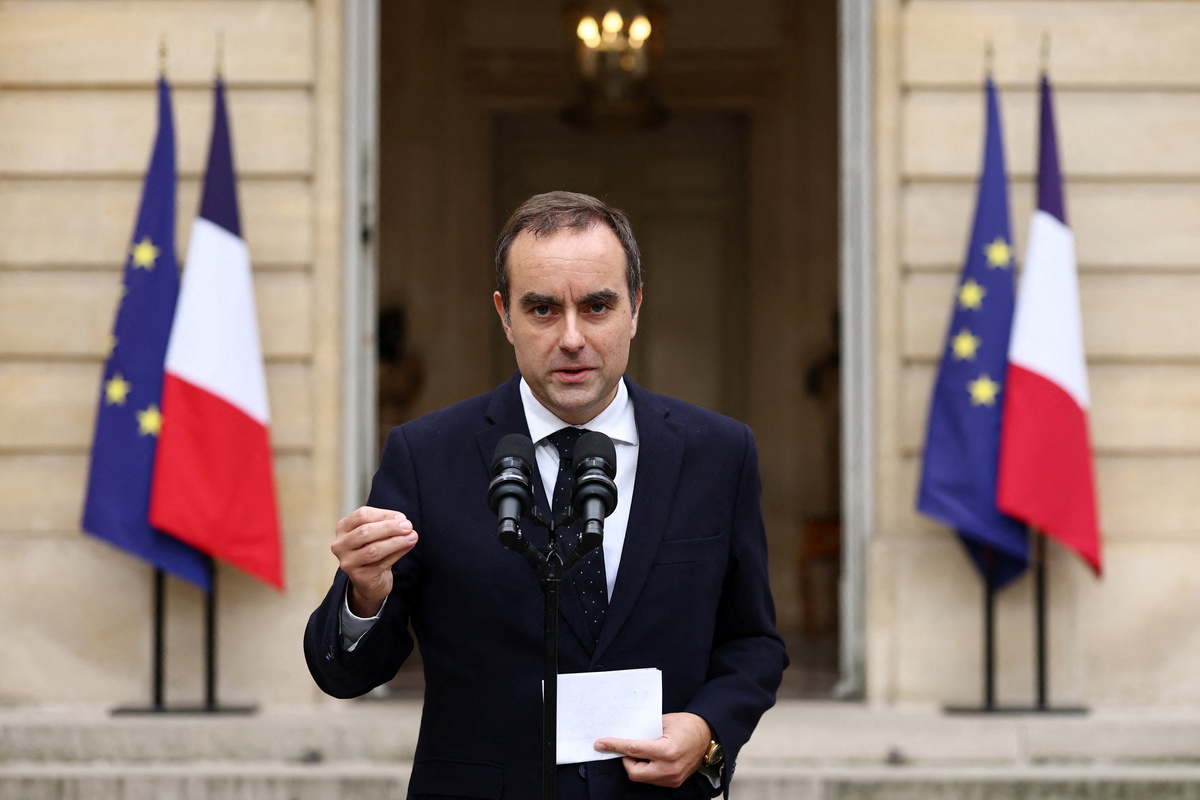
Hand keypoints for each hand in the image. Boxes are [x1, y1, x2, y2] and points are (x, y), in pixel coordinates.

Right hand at [331, 506, 417, 616]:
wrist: (369, 580)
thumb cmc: (372, 550)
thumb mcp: (376, 534)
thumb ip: (387, 526)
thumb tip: (404, 523)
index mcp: (343, 528)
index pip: (362, 515)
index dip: (384, 515)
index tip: (402, 517)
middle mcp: (340, 545)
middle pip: (366, 531)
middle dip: (390, 527)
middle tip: (409, 526)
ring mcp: (348, 562)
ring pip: (374, 549)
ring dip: (396, 541)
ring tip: (412, 537)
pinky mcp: (359, 577)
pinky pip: (382, 563)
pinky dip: (397, 553)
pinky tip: (408, 547)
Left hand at [593, 712, 710, 787]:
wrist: (708, 735)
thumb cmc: (686, 725)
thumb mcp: (663, 722)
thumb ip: (644, 731)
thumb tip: (625, 734)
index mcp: (666, 750)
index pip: (633, 750)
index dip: (615, 746)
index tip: (601, 744)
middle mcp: (669, 768)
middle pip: (634, 772)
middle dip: (627, 761)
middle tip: (629, 750)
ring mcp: (673, 777)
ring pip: (643, 778)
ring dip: (637, 766)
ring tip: (644, 753)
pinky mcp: (675, 782)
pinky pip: (653, 779)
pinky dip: (648, 770)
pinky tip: (652, 759)